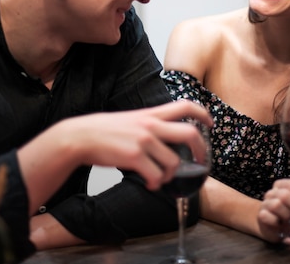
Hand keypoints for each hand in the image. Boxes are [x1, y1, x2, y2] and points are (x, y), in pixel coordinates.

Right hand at [73, 100, 212, 189]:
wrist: (79, 137)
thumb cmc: (103, 131)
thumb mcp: (131, 119)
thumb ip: (149, 124)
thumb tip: (165, 137)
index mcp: (150, 114)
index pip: (185, 105)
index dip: (203, 114)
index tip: (210, 123)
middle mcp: (151, 125)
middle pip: (190, 134)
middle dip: (201, 151)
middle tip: (201, 162)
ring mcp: (144, 141)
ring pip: (174, 163)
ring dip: (170, 176)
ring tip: (160, 178)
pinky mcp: (135, 157)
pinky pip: (156, 176)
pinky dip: (156, 184)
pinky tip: (149, 184)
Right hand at [257, 178, 289, 242]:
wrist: (278, 229)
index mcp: (282, 186)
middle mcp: (272, 192)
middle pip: (284, 194)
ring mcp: (265, 203)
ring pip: (276, 205)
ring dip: (287, 215)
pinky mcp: (261, 216)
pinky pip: (267, 216)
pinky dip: (277, 222)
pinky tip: (282, 225)